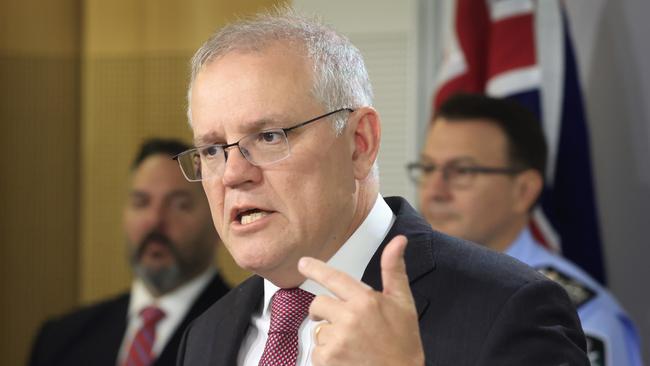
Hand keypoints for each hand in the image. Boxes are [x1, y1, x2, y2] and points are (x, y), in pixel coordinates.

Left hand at [297, 235, 424, 365]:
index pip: (334, 278)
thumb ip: (394, 269)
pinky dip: (327, 355)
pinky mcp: (328, 359)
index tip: (303, 263)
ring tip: (351, 345)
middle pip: (318, 304)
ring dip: (329, 335)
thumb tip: (399, 239)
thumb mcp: (403, 302)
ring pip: (318, 329)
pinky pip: (316, 350)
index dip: (315, 269)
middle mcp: (349, 317)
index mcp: (366, 300)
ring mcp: (337, 339)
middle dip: (324, 311)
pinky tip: (346, 358)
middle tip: (341, 322)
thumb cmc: (403, 342)